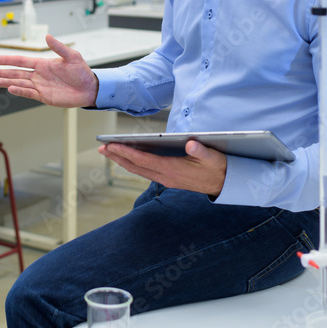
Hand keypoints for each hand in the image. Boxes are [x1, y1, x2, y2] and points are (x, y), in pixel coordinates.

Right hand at [0, 34, 98, 107]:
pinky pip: (28, 93)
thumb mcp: (72, 56)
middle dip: (2, 72)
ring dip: (6, 82)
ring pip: (19, 83)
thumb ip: (59, 47)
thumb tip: (47, 36)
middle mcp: (38, 75)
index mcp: (42, 64)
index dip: (8, 60)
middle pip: (16, 73)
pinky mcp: (44, 96)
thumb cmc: (81, 72)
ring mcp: (40, 86)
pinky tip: (11, 88)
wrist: (89, 89)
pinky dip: (19, 91)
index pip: (21, 61)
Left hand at [99, 140, 227, 196]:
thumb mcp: (213, 157)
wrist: (225, 184)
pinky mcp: (168, 178)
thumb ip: (201, 150)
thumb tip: (191, 142)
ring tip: (108, 151)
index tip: (112, 146)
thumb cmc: (218, 167)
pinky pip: (145, 171)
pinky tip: (127, 158)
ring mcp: (166, 179)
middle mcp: (166, 176)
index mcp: (173, 169)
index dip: (127, 152)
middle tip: (101, 148)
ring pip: (138, 170)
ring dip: (122, 161)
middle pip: (136, 166)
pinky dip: (133, 164)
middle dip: (118, 157)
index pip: (144, 160)